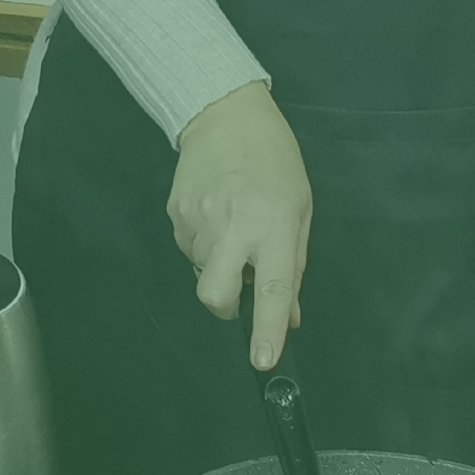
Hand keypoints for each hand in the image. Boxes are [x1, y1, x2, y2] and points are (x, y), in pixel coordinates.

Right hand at [169, 81, 311, 371]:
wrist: (225, 113)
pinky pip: (188, 247)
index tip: (263, 362)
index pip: (272, 289)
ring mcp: (197, 219)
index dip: (267, 330)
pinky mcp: (175, 211)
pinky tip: (214, 213)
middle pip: (215, 294)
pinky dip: (203, 243)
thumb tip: (288, 317)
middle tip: (239, 291)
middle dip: (225, 308)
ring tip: (231, 226)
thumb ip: (293, 265)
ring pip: (201, 271)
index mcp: (272, 224)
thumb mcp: (299, 208)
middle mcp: (232, 226)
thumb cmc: (275, 160)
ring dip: (218, 264)